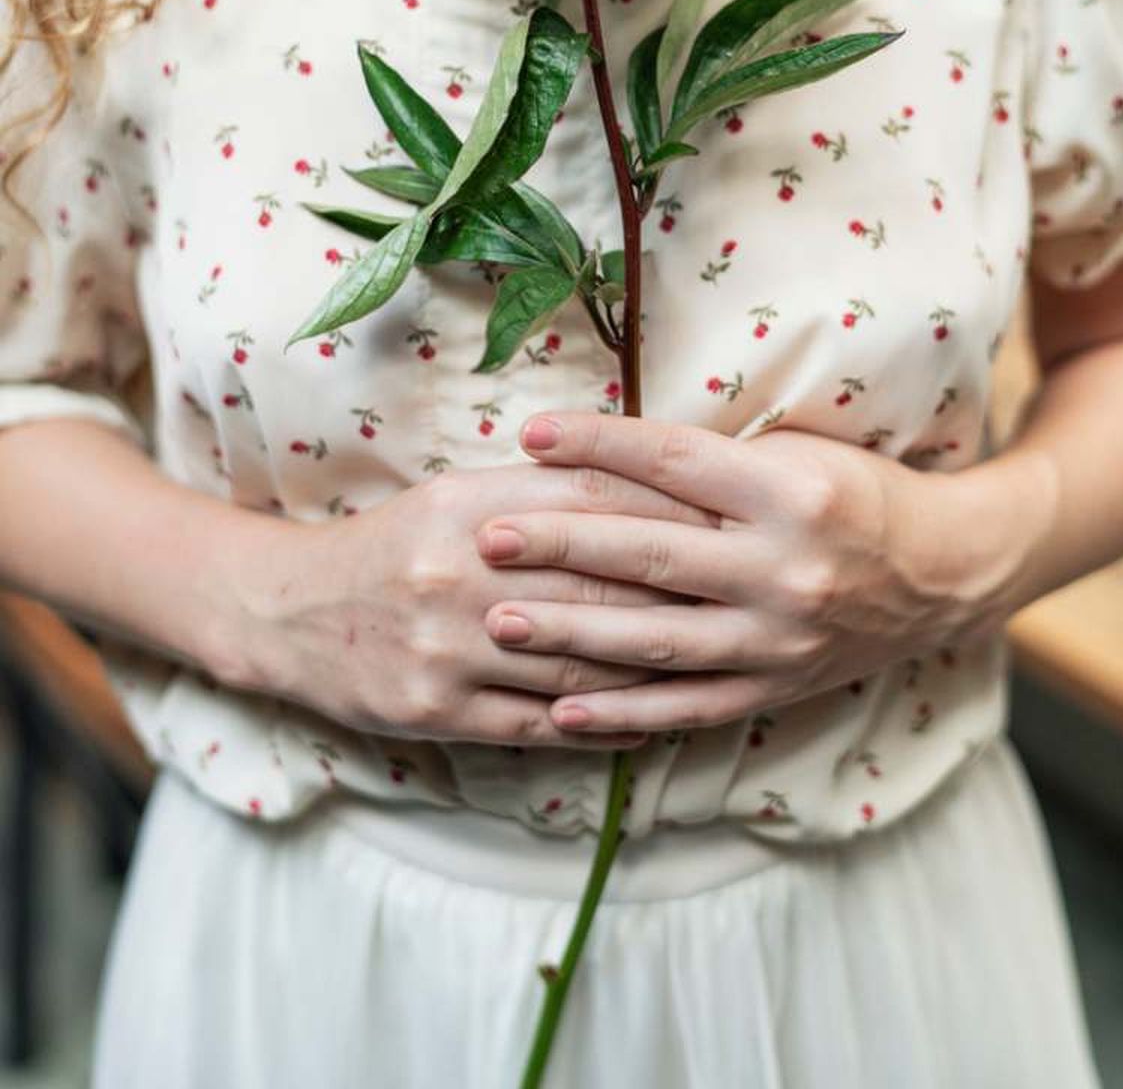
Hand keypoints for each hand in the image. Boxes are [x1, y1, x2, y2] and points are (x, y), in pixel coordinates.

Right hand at [240, 458, 715, 750]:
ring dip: (656, 663)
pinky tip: (652, 718)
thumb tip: (645, 477)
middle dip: (681, 587)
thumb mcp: (455, 498)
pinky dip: (602, 722)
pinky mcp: (438, 710)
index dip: (665, 507)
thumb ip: (539, 491)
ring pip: (578, 659)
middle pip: (595, 581)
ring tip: (723, 660)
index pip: (588, 499)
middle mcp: (460, 572)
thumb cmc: (395, 545)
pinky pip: (539, 721)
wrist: (292, 613)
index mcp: (470, 506)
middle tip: (753, 589)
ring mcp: (448, 647)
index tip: (730, 514)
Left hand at [475, 411, 1030, 734]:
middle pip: (652, 555)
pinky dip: (621, 716)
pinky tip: (559, 712)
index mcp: (791, 493)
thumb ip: (712, 461)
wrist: (945, 572)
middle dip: (561, 546)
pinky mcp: (775, 689)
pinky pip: (687, 708)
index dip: (599, 446)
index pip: (675, 463)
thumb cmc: (857, 491)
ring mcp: (779, 639)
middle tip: (488, 536)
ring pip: (657, 640)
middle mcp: (785, 568)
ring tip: (498, 621)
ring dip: (570, 635)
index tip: (530, 434)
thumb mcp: (799, 453)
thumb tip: (604, 450)